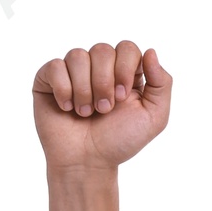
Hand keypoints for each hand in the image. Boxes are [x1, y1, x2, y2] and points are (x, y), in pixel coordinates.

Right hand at [32, 42, 171, 173]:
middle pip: (102, 50)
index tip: (123, 97)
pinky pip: (56, 67)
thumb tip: (151, 51)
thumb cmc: (119, 141)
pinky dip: (64, 91)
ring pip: (78, 56)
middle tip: (104, 110)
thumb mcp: (154, 117)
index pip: (127, 48)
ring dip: (85, 90)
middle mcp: (98, 67)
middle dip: (104, 83)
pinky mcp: (49, 78)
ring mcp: (72, 71)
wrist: (87, 162)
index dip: (125, 68)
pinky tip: (67, 108)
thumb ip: (162, 84)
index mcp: (124, 72)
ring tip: (86, 113)